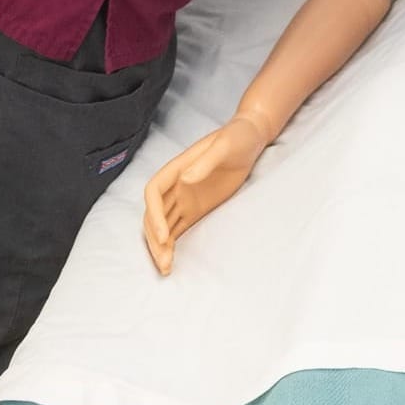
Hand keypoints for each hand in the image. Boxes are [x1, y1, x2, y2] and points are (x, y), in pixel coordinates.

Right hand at [142, 115, 268, 275]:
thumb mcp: (224, 145)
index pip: (154, 192)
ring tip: (166, 267)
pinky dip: (172, 244)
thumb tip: (185, 178)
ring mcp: (185, 198)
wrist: (251, 139)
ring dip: (161, 246)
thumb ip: (206, 161)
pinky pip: (178, 228)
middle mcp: (176, 185)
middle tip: (164, 261)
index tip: (164, 235)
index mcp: (177, 168)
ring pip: (164, 225)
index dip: (154, 214)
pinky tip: (172, 259)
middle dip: (155, 238)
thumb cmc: (237, 136)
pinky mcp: (195, 209)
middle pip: (154, 214)